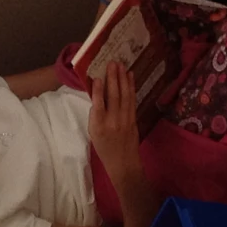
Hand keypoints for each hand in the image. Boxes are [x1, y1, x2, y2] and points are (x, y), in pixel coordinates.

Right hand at [88, 62, 140, 182]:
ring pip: (124, 95)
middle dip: (113, 78)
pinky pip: (132, 100)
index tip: (98, 77)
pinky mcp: (133, 119)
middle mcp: (112, 121)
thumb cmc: (104, 148)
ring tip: (121, 65)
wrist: (123, 163)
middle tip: (112, 63)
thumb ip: (95, 115)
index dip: (98, 90)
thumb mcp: (93, 133)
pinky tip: (130, 77)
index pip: (98, 105)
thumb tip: (98, 95)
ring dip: (123, 79)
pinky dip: (131, 87)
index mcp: (98, 126)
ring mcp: (125, 119)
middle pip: (113, 96)